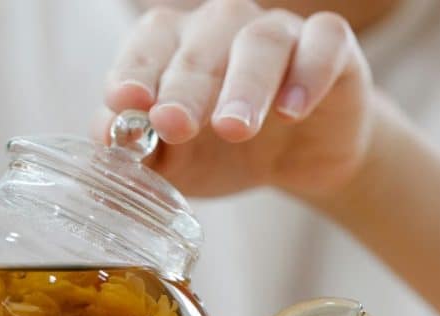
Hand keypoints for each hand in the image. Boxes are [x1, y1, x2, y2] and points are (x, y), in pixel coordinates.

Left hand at [100, 0, 373, 199]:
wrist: (300, 164)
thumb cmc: (227, 153)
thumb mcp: (178, 163)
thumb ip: (141, 152)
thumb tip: (106, 143)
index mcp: (176, 46)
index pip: (150, 43)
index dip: (136, 70)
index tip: (125, 102)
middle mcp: (225, 28)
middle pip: (202, 44)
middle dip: (185, 86)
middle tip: (175, 124)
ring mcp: (281, 33)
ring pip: (261, 41)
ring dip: (244, 85)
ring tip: (233, 128)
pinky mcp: (333, 49)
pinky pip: (323, 44)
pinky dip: (308, 73)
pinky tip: (292, 110)